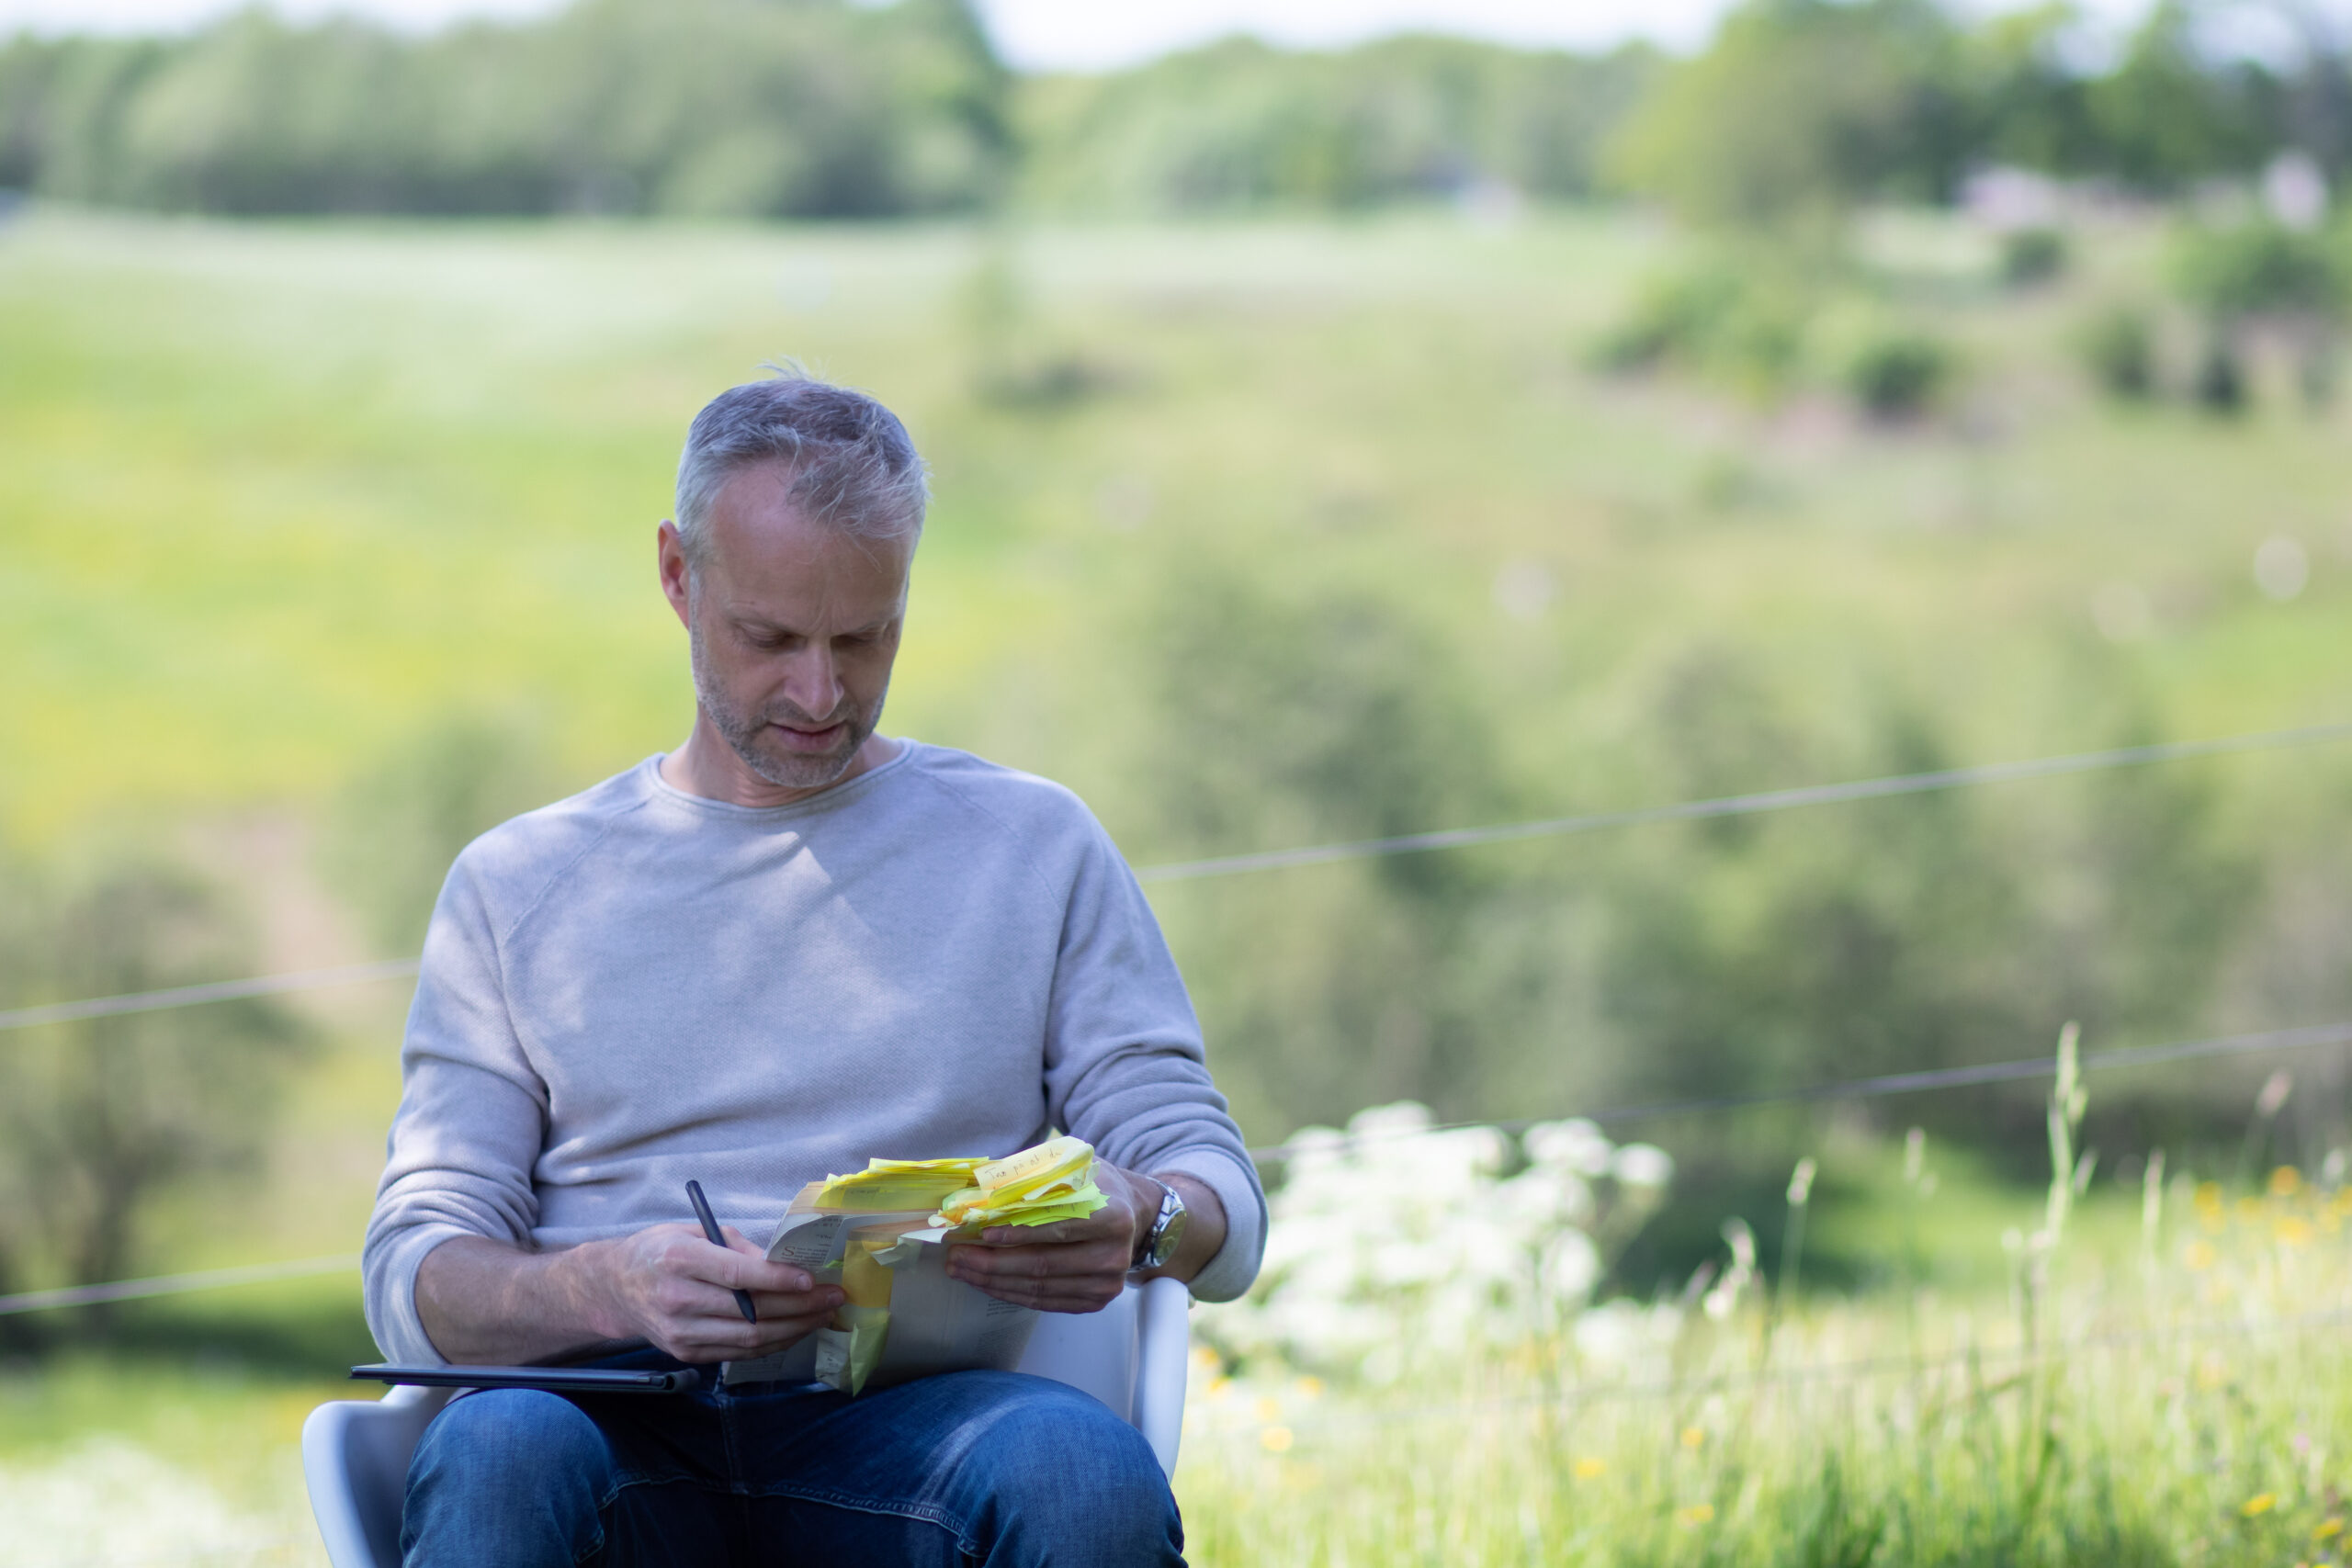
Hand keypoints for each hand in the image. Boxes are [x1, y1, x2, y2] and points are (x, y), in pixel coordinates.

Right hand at [576, 1223, 844, 1362]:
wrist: (615, 1288)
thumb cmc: (660, 1251)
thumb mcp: (694, 1231)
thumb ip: (737, 1247)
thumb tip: (782, 1265)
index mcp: (679, 1260)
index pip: (737, 1276)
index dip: (778, 1281)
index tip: (811, 1280)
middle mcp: (677, 1300)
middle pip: (750, 1312)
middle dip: (800, 1307)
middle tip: (833, 1297)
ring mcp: (681, 1333)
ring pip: (750, 1339)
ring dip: (795, 1328)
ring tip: (824, 1314)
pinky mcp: (687, 1353)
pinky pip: (739, 1352)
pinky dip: (774, 1342)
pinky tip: (797, 1329)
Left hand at [943, 1162, 1158, 1314]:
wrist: (1134, 1214)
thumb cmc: (1096, 1187)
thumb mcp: (1073, 1167)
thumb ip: (1033, 1177)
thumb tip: (980, 1189)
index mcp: (1113, 1216)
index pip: (1058, 1228)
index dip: (1017, 1234)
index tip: (981, 1234)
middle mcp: (1114, 1255)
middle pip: (1042, 1265)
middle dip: (992, 1262)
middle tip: (956, 1255)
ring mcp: (1106, 1284)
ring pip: (1039, 1288)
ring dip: (993, 1280)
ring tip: (961, 1269)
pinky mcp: (1095, 1301)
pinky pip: (1044, 1302)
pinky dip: (1010, 1292)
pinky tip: (986, 1281)